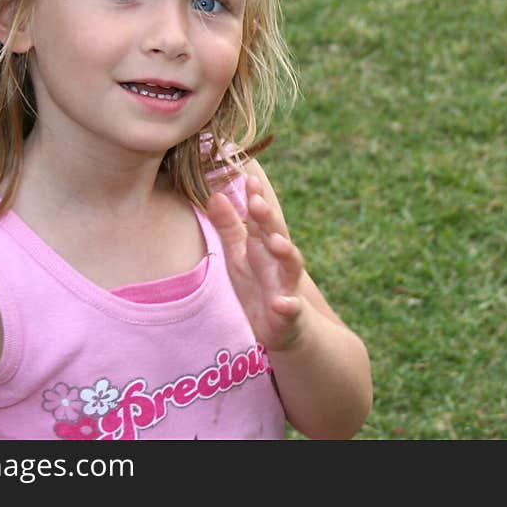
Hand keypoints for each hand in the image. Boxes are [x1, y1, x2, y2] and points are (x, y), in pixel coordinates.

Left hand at [206, 172, 305, 351]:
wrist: (281, 327)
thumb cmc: (258, 285)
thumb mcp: (238, 254)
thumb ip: (228, 226)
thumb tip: (215, 194)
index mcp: (263, 244)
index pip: (261, 217)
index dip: (256, 198)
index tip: (249, 178)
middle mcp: (278, 260)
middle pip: (277, 234)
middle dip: (268, 219)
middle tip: (257, 203)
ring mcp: (286, 286)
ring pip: (291, 266)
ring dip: (286, 253)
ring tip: (277, 243)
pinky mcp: (289, 313)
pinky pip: (291, 309)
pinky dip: (288, 306)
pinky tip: (281, 303)